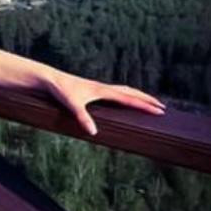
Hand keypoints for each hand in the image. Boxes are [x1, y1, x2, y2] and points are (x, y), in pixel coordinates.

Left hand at [44, 71, 166, 136]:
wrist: (49, 79)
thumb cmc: (60, 90)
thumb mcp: (71, 105)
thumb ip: (82, 117)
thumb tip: (93, 132)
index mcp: (102, 91)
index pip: (129, 99)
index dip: (145, 105)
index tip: (160, 111)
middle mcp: (103, 87)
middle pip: (131, 92)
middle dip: (146, 100)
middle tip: (162, 107)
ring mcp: (98, 87)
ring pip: (124, 90)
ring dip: (137, 95)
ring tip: (148, 102)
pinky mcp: (92, 88)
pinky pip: (115, 91)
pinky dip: (125, 94)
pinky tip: (123, 100)